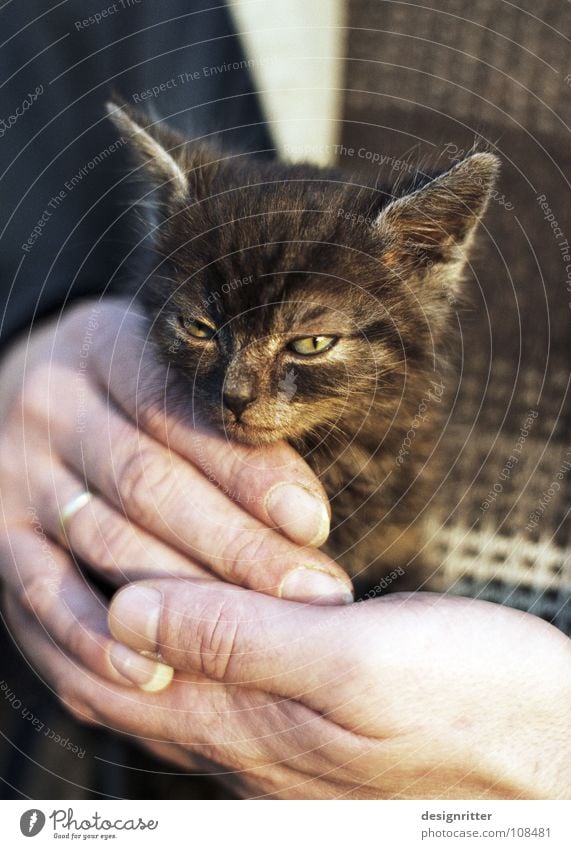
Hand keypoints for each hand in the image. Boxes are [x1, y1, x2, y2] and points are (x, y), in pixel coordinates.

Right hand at [0, 298, 351, 696]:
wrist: (19, 394)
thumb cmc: (127, 390)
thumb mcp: (167, 369)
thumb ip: (220, 420)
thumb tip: (306, 517)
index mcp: (107, 349)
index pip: (184, 411)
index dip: (251, 471)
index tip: (313, 524)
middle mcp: (53, 406)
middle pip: (150, 483)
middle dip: (238, 545)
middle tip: (308, 593)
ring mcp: (17, 475)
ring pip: (105, 542)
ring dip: (186, 599)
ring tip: (256, 638)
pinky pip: (42, 595)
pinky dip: (95, 640)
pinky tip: (152, 672)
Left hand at [8, 578, 569, 797]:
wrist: (557, 758)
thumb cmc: (476, 709)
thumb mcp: (356, 667)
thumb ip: (237, 640)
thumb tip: (128, 612)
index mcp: (246, 723)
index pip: (118, 664)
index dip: (77, 600)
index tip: (64, 521)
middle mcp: (247, 741)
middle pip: (131, 679)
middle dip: (88, 610)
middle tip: (68, 528)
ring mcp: (279, 738)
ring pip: (174, 676)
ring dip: (139, 618)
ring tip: (114, 556)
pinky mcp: (317, 723)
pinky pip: (225, 679)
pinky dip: (194, 633)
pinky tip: (205, 605)